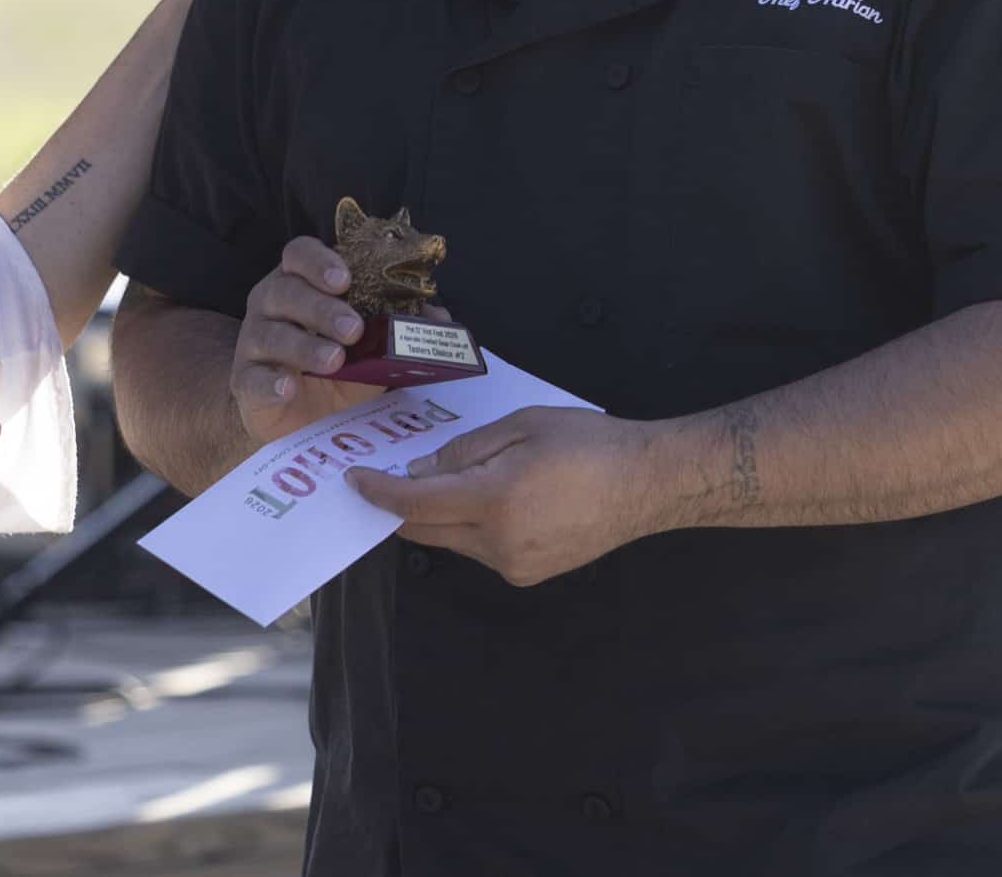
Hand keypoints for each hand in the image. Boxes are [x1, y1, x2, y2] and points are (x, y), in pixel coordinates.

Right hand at [230, 236, 382, 443]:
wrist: (300, 417)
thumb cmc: (337, 369)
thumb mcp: (373, 346)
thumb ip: (402, 327)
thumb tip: (441, 317)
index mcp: (301, 283)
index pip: (299, 254)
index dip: (319, 261)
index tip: (345, 278)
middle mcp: (270, 305)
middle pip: (285, 291)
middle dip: (321, 308)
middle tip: (354, 329)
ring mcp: (253, 343)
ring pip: (269, 334)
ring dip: (304, 346)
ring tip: (334, 360)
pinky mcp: (244, 381)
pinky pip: (250, 378)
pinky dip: (269, 383)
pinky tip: (289, 388)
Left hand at [345, 407, 656, 585]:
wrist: (646, 484)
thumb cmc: (587, 442)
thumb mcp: (520, 426)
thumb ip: (464, 451)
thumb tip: (420, 470)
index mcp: (493, 499)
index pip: (415, 504)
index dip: (379, 492)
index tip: (355, 479)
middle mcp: (498, 542)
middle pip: (425, 529)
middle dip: (400, 505)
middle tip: (384, 478)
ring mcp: (514, 564)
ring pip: (452, 540)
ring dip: (439, 514)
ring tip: (450, 479)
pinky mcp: (528, 574)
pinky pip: (480, 549)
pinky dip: (469, 526)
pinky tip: (489, 500)